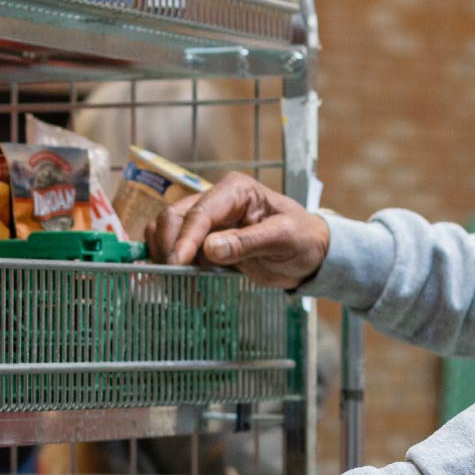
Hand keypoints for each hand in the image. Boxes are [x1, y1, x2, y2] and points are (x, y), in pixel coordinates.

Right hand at [148, 172, 328, 288]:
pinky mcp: (203, 242)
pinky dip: (171, 265)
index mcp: (236, 190)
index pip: (200, 211)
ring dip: (164, 255)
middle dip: (169, 246)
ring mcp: (207, 221)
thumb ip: (247, 242)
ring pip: (167, 231)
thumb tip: (209, 249)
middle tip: (173, 276)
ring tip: (176, 282)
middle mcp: (216, 200)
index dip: (185, 237)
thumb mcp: (283, 239)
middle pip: (174, 217)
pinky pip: (176, 249)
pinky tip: (182, 284)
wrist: (309, 255)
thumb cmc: (303, 239)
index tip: (178, 262)